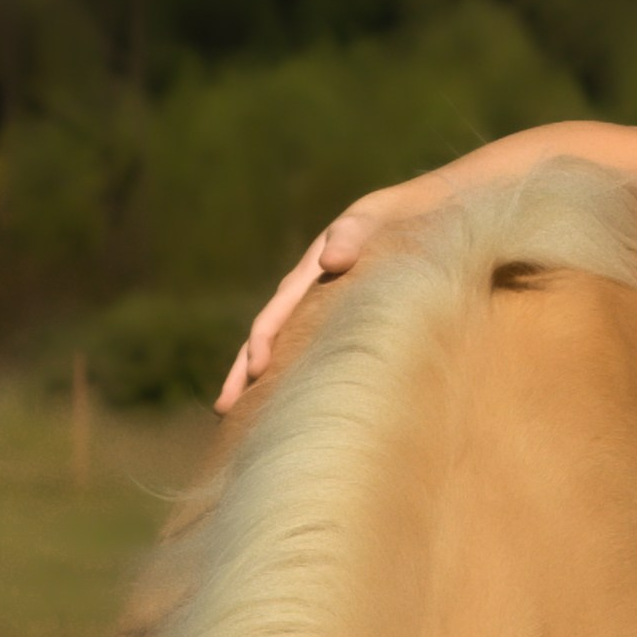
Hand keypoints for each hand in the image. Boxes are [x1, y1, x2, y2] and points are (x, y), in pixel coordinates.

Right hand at [215, 195, 395, 411]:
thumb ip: (352, 235)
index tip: (257, 371)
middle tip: (224, 410)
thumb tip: (331, 261)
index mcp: (308, 276)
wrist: (413, 220)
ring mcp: (318, 314)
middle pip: (266, 340)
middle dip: (243, 374)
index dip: (264, 342)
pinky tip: (286, 402)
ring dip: (258, 382)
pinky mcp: (337, 327)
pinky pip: (306, 354)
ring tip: (237, 416)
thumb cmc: (391, 222)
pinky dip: (290, 376)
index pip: (276, 315)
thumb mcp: (371, 222)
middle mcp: (305, 298)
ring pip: (282, 352)